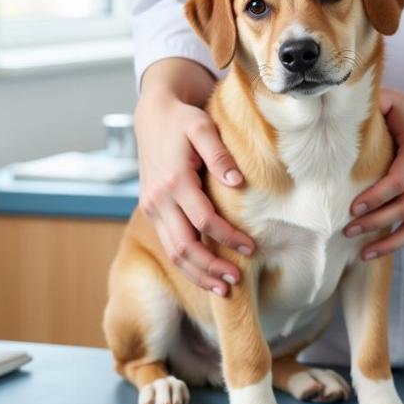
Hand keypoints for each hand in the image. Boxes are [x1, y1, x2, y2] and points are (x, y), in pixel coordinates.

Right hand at [134, 89, 254, 296]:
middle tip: (237, 282)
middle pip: (184, 247)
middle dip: (210, 268)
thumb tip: (237, 181)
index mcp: (174, 180)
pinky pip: (168, 245)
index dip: (229, 237)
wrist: (153, 115)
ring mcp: (151, 207)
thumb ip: (219, 155)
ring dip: (198, 273)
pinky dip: (187, 264)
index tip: (252, 247)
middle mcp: (158, 199)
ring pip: (173, 252)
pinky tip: (206, 272)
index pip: (203, 220)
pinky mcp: (151, 210)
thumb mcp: (203, 127)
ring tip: (223, 288)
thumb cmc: (184, 120)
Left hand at [342, 86, 403, 259]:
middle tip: (347, 230)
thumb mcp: (395, 100)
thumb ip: (371, 103)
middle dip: (375, 222)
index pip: (398, 181)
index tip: (352, 208)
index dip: (375, 197)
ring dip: (388, 240)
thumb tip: (338, 104)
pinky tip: (377, 250)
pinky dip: (400, 241)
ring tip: (361, 251)